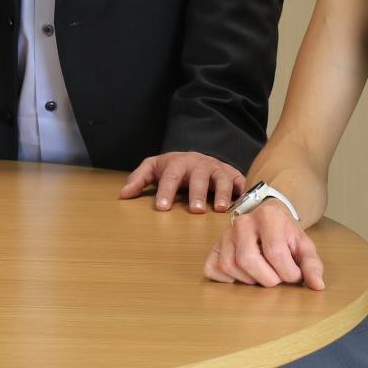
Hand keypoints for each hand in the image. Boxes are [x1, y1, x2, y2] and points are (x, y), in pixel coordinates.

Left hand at [117, 151, 243, 211]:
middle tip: (195, 211)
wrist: (198, 156)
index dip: (166, 191)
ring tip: (221, 210)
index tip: (162, 207)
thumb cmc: (174, 167)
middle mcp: (200, 164)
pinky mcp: (233, 174)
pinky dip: (243, 192)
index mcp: (178, 163)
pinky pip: (240, 182)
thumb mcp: (154, 168)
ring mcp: (218, 169)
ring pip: (222, 179)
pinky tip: (244, 204)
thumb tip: (123, 194)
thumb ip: (139, 179)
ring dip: (222, 194)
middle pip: (199, 177)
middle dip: (198, 193)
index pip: (170, 177)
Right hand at [204, 202, 324, 288]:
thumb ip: (312, 265)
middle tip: (277, 278)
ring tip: (262, 275)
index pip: (275, 252)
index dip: (288, 273)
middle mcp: (243, 222)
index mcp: (269, 216)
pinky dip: (226, 280)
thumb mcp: (304, 246)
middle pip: (248, 259)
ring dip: (249, 280)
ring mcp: (225, 234)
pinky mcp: (214, 247)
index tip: (294, 275)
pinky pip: (212, 269)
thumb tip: (317, 285)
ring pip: (229, 266)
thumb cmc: (287, 235)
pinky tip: (243, 276)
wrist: (269, 220)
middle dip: (267, 278)